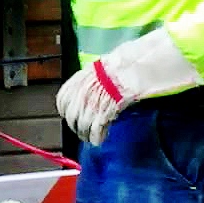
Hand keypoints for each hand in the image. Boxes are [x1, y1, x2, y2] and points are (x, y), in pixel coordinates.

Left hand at [57, 28, 201, 144]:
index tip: (68, 116)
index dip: (64, 110)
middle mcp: (86, 88)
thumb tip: (94, 87)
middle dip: (75, 125)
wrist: (139, 63)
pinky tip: (99, 140)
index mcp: (83, 76)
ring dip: (86, 133)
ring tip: (91, 139)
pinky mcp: (109, 107)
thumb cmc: (128, 62)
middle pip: (72, 113)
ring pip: (83, 121)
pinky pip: (97, 126)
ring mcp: (96, 98)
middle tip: (81, 133)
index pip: (64, 96)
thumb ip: (96, 78)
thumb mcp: (107, 66)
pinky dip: (97, 136)